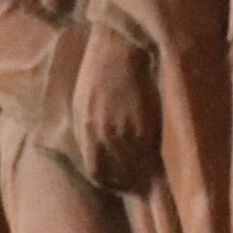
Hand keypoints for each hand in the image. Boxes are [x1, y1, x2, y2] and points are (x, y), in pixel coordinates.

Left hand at [72, 24, 159, 192]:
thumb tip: (88, 153)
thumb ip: (83, 131)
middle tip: (132, 183)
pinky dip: (152, 160)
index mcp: (87, 130)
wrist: (119, 50)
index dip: (106, 181)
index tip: (113, 182)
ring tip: (144, 174)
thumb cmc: (95, 74)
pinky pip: (150, 153)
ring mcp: (130, 131)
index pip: (96, 171)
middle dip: (124, 182)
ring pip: (136, 168)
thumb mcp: (79, 104)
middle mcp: (108, 135)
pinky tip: (153, 157)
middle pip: (118, 175)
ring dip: (140, 174)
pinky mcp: (149, 123)